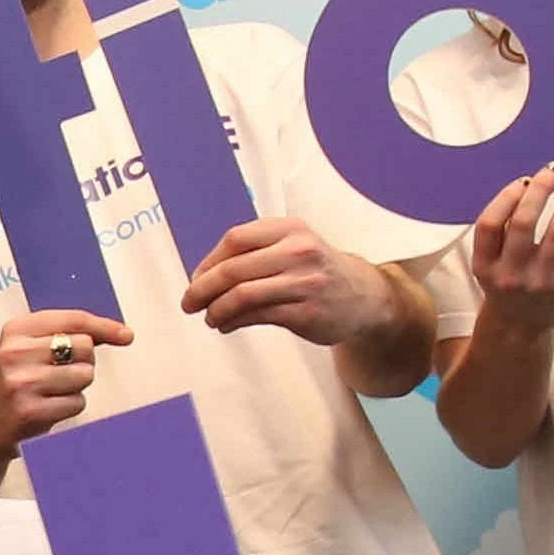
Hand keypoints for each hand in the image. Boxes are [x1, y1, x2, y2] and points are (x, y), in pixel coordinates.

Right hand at [0, 309, 133, 455]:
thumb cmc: (21, 378)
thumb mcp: (33, 346)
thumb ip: (71, 333)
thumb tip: (122, 333)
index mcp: (16, 329)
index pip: (73, 319)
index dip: (104, 326)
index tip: (126, 335)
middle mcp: (15, 353)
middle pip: (84, 346)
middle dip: (83, 360)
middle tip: (61, 371)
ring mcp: (22, 383)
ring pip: (84, 375)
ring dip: (78, 385)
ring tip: (54, 389)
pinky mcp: (31, 411)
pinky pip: (77, 402)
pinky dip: (72, 405)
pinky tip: (51, 406)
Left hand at [180, 214, 377, 343]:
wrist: (364, 296)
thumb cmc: (317, 270)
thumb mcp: (293, 245)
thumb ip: (255, 251)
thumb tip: (203, 275)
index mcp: (290, 229)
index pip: (236, 239)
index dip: (209, 261)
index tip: (196, 278)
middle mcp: (299, 251)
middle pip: (234, 269)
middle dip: (203, 288)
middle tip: (189, 303)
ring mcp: (304, 283)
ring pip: (243, 295)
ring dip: (217, 309)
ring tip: (210, 317)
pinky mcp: (306, 312)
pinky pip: (258, 317)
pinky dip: (234, 322)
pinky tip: (227, 325)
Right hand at [464, 164, 553, 335]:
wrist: (520, 324)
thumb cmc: (506, 280)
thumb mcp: (490, 260)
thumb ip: (503, 228)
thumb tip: (534, 181)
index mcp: (484, 266)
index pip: (489, 224)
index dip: (507, 197)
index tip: (524, 178)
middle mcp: (509, 275)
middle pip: (523, 222)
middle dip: (540, 189)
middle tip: (552, 168)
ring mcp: (539, 281)